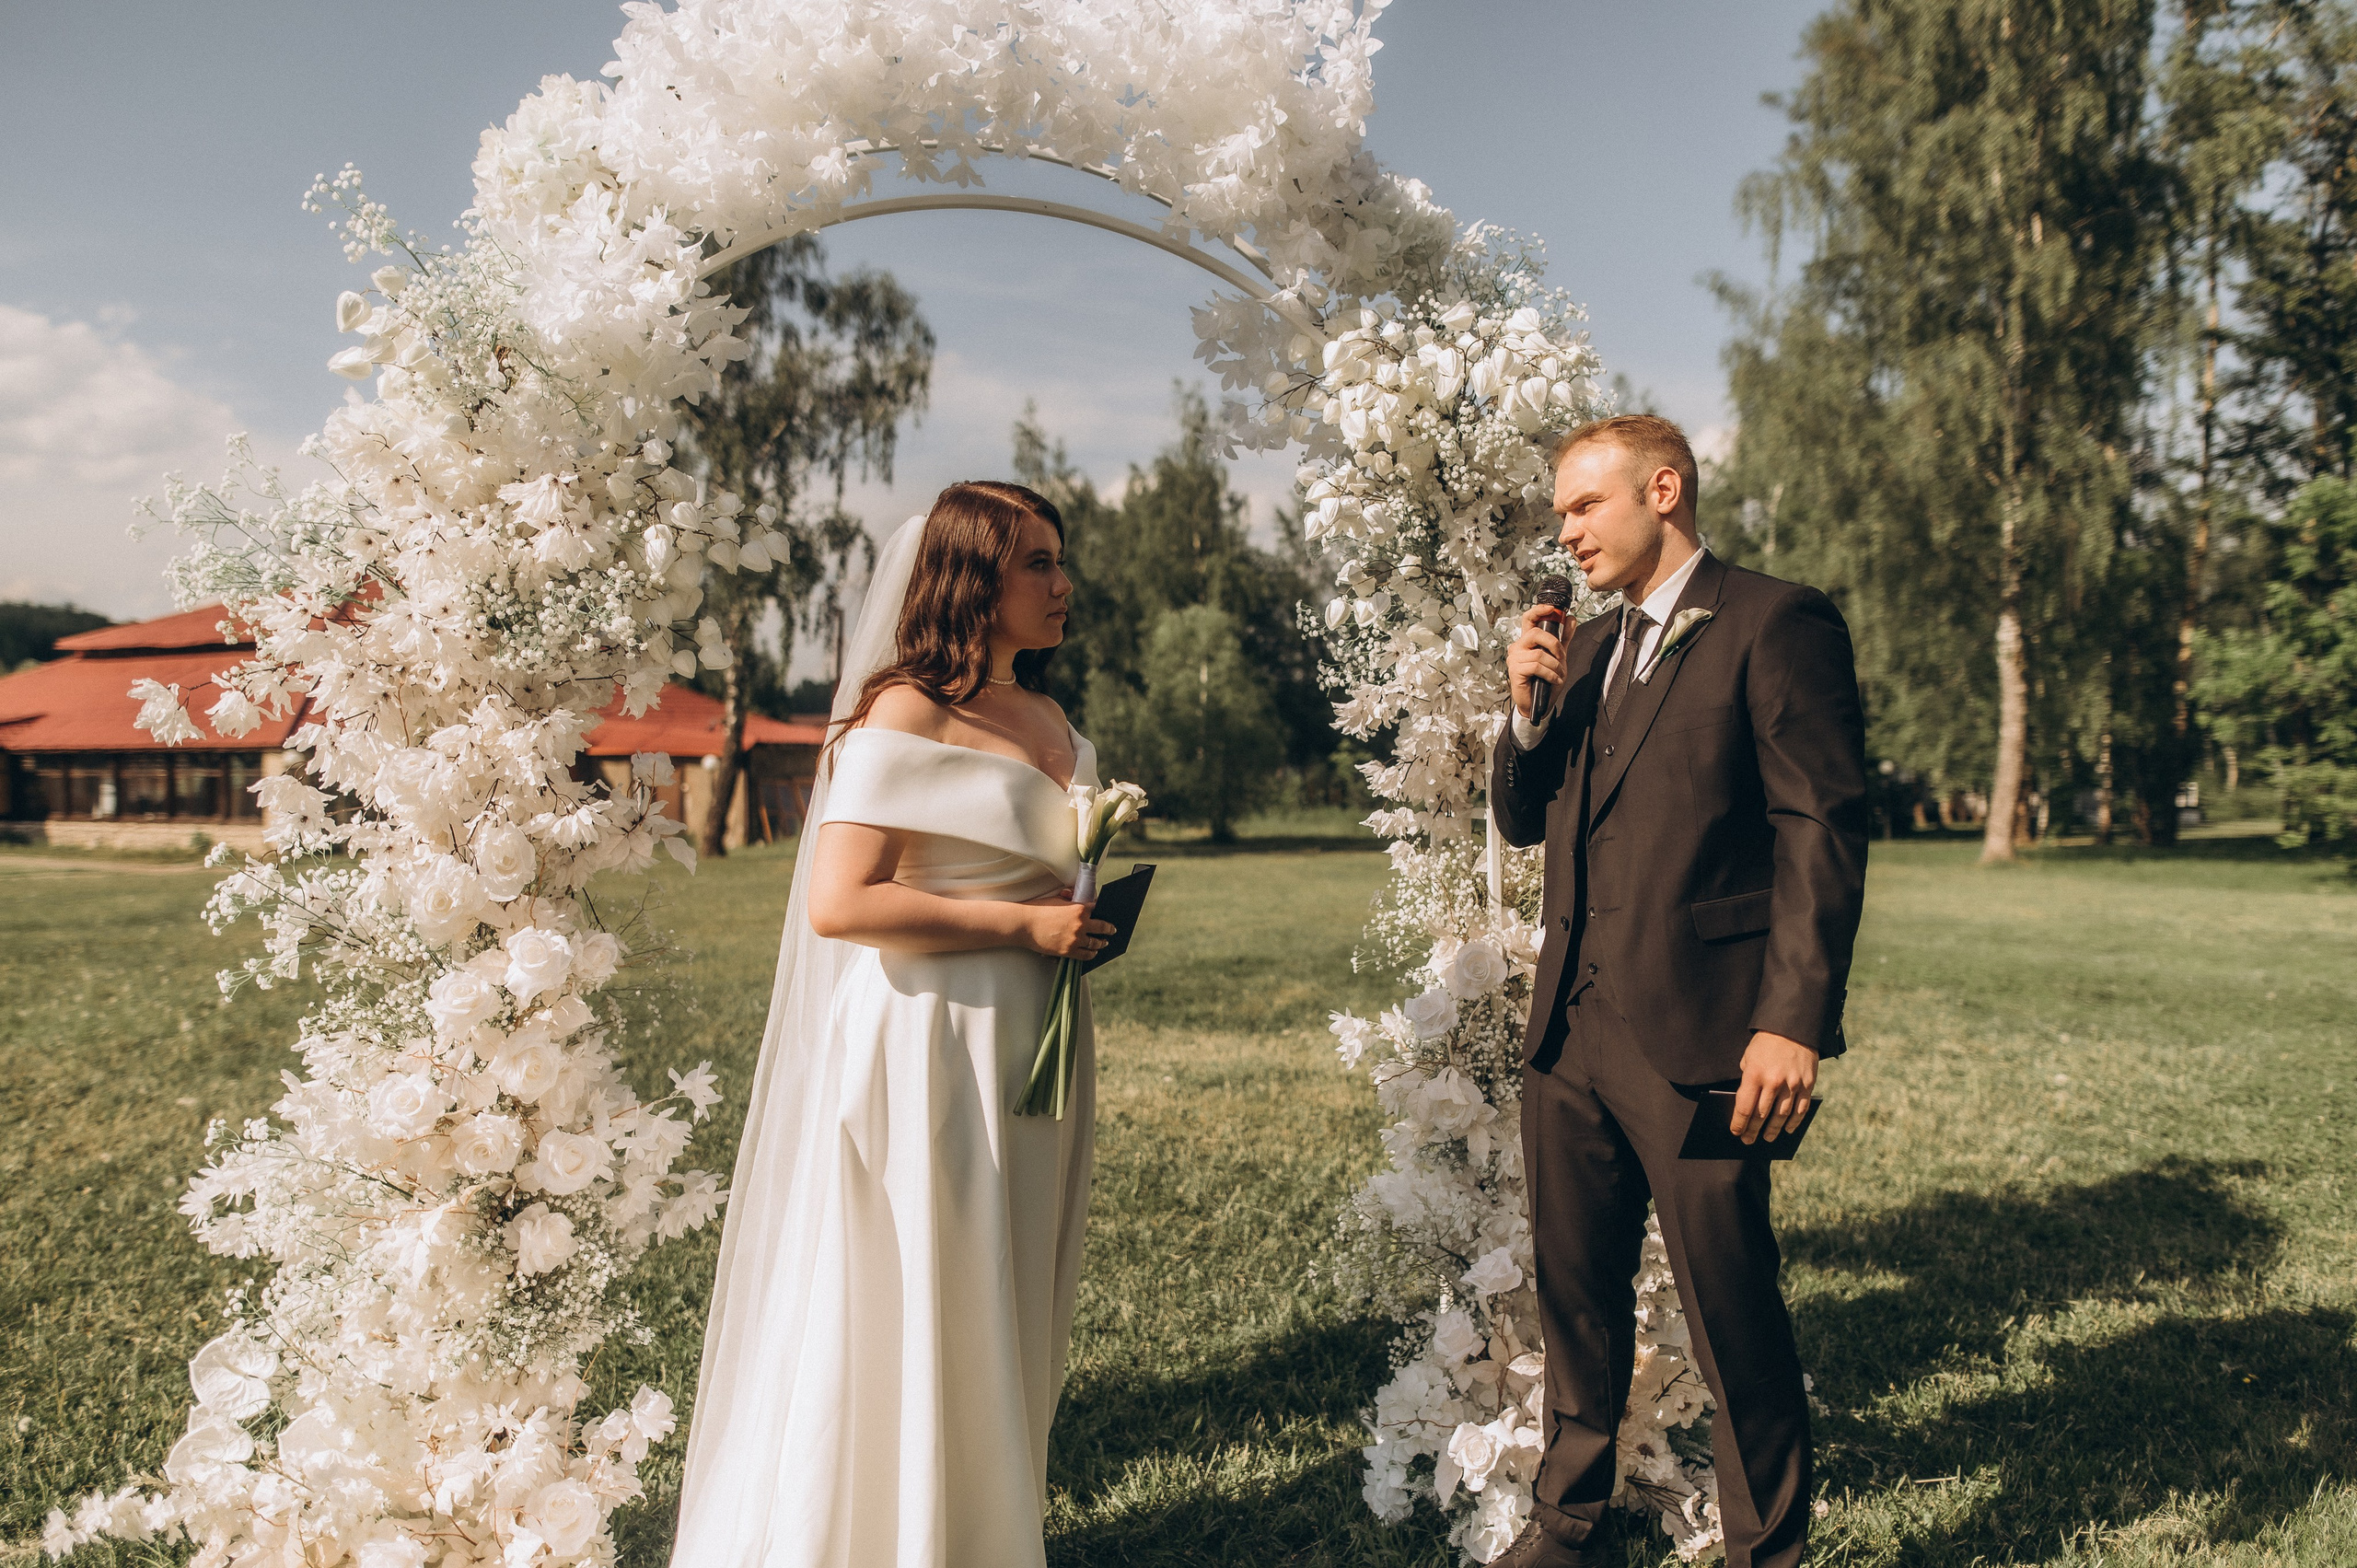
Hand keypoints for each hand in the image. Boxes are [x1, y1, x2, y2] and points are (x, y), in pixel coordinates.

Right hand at [1019, 890, 1116, 959]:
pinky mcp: (1068, 951)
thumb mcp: (1057, 899)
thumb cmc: (1039, 909)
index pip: (1098, 909)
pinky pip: (1085, 955)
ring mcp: (1075, 938)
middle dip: (1109, 929)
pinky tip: (1093, 952)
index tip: (1108, 915)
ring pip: (1096, 943)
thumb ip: (1070, 899)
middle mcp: (1081, 924)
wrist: (1024, 924)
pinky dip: (1091, 954)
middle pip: (1102, 927)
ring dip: (1101, 943)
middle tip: (1112, 930)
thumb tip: (1078, 897)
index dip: (1104, 912)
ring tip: (1103, 943)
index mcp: (1080, 908)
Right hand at [1506, 605, 1567, 719]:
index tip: (1552, 608)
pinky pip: (1537, 667)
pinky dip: (1550, 674)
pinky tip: (1554, 680)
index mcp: (1527, 641)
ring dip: (1554, 665)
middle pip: (1535, 633)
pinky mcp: (1515, 671)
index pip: (1528, 619)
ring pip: (1539, 654)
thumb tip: (1571, 619)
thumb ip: (1563, 638)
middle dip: (1554, 644)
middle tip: (1561, 655)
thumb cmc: (1545, 681)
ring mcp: (1515, 659)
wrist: (1539, 703)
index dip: (1539, 611)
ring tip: (1558, 674)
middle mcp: (1518, 647)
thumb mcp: (1558, 657)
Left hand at [1731, 1030, 1818, 1143]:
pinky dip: (1794, 1122)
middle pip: (1762, 1115)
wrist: (1794, 1028)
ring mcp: (1792, 1084)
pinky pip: (1801, 1108)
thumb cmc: (1766, 1043)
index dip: (1739, 1123)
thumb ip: (1747, 1078)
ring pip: (1781, 1115)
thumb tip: (1747, 1102)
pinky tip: (1787, 1129)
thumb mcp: (1749, 1057)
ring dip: (1773, 1130)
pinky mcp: (1807, 1084)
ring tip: (1767, 1138)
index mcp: (1754, 1074)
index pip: (1744, 1107)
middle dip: (1753, 1130)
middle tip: (1749, 1140)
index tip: (1736, 1133)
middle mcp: (1773, 1082)